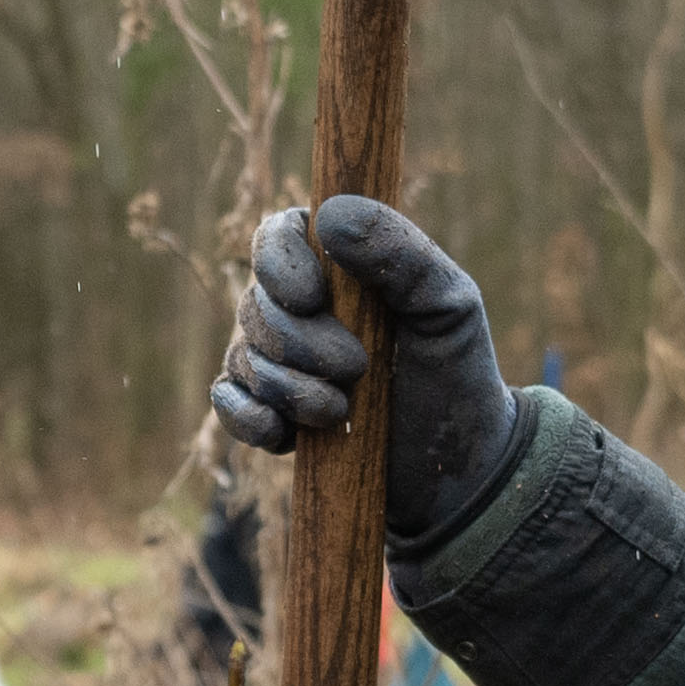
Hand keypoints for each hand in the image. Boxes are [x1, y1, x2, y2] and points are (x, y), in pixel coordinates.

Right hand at [202, 196, 516, 549]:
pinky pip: (227, 403)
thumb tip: (330, 216)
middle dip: (300, 344)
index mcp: (340, 267)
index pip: (278, 235)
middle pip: (256, 304)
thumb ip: (402, 254)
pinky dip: (250, 418)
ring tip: (342, 410)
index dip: (278, 263)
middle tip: (358, 369)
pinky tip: (286, 436)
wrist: (457, 469)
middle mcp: (300, 308)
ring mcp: (279, 360)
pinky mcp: (268, 411)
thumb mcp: (448, 307)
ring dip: (290, 389)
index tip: (312, 297)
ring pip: (244, 358)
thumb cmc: (457, 374)